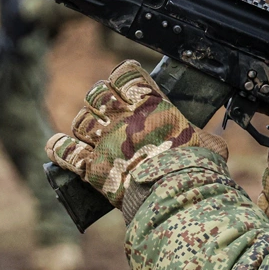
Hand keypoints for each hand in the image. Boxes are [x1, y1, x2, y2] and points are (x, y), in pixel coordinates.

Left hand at [46, 60, 228, 207]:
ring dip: (83, 127)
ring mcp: (105, 140)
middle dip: (100, 102)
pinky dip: (59, 149)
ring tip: (90, 135)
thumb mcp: (209, 144)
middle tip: (108, 115)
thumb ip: (203, 137)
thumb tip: (211, 145)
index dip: (122, 79)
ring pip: (81, 121)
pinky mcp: (92, 166)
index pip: (126, 73)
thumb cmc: (198, 168)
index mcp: (151, 103)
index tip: (124, 87)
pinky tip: (57, 147)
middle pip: (98, 94)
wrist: (178, 195)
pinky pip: (66, 152)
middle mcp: (123, 116)